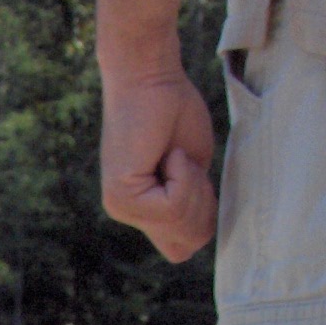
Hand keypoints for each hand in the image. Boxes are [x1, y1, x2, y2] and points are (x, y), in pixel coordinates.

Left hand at [100, 67, 215, 259]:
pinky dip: (184, 176)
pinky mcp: (123, 196)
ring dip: (193, 188)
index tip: (198, 177)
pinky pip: (172, 206)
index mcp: (143, 209)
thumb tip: (200, 236)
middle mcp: (126, 214)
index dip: (204, 219)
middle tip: (186, 166)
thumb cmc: (174, 110)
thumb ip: (191, 204)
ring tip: (175, 156)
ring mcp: (121, 208)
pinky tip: (168, 153)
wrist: (151, 76)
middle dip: (201, 208)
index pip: (182, 248)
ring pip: (180, 226)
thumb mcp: (192, 168)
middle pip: (183, 247)